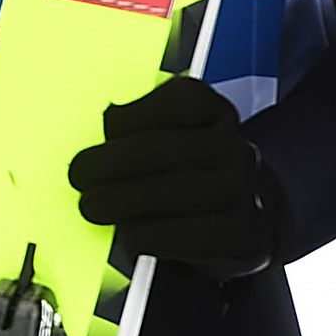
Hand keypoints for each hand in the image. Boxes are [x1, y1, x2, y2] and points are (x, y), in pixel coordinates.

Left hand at [68, 75, 275, 271]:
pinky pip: (188, 235)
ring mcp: (243, 190)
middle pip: (163, 148)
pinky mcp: (243, 233)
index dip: (133, 113)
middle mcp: (235, 147)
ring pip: (172, 191)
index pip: (179, 100)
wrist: (255, 215)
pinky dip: (150, 236)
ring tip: (93, 207)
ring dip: (122, 201)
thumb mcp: (177, 138)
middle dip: (111, 162)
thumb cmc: (196, 174)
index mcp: (216, 113)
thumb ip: (140, 131)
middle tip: (79, 175)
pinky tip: (130, 235)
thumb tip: (96, 137)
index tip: (104, 127)